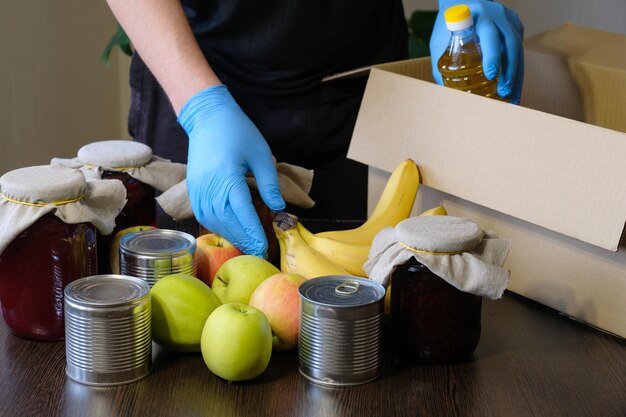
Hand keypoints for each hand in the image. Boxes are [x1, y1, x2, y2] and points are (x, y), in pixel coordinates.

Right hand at [178, 85, 285, 256]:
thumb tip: (278, 207)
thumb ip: (269, 183)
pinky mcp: (193, 189)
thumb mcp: (261, 154)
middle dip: (243, 238)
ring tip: (246, 244)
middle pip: (226, 221)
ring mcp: (198, 189)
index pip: (242, 212)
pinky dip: (217, 225)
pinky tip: (230, 230)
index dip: (253, 232)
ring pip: (213, 220)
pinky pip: (204, 213)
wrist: (207, 118)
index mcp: (228, 177)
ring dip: (230, 234)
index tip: (263, 246)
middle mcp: (210, 186)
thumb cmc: (238, 132)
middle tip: (258, 251)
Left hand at [430, 0, 523, 103]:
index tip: (490, 75)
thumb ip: (440, 66)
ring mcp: (508, 19)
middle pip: (509, 43)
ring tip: (512, 97)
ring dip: (516, 74)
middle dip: (509, 70)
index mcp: (476, 16)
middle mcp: (496, 15)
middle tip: (503, 92)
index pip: (489, 35)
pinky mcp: (515, 25)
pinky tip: (514, 86)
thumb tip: (446, 95)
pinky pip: (519, 48)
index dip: (492, 54)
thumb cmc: (446, 26)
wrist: (459, 3)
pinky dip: (517, 69)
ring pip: (518, 48)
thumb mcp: (438, 42)